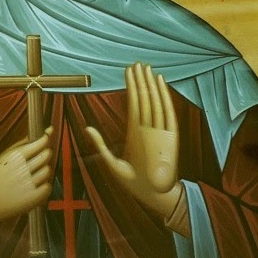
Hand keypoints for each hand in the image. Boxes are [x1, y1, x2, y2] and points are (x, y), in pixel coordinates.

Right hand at [0, 127, 53, 232]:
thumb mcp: (4, 156)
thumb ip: (24, 143)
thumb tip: (46, 130)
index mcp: (15, 155)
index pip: (41, 143)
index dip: (45, 141)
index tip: (45, 140)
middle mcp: (23, 168)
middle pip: (47, 156)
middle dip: (44, 156)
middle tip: (36, 161)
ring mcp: (28, 183)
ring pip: (48, 171)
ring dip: (43, 172)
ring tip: (31, 176)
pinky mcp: (32, 198)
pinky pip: (47, 187)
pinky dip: (43, 187)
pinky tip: (32, 187)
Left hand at [86, 63, 182, 219]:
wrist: (152, 195)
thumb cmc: (133, 182)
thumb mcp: (111, 163)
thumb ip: (100, 145)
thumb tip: (87, 128)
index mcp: (135, 131)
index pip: (134, 102)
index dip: (131, 86)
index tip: (129, 71)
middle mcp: (148, 127)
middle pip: (144, 98)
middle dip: (140, 80)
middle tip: (137, 63)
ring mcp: (159, 130)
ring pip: (155, 101)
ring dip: (151, 84)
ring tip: (147, 68)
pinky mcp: (170, 136)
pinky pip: (168, 113)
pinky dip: (165, 97)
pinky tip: (160, 83)